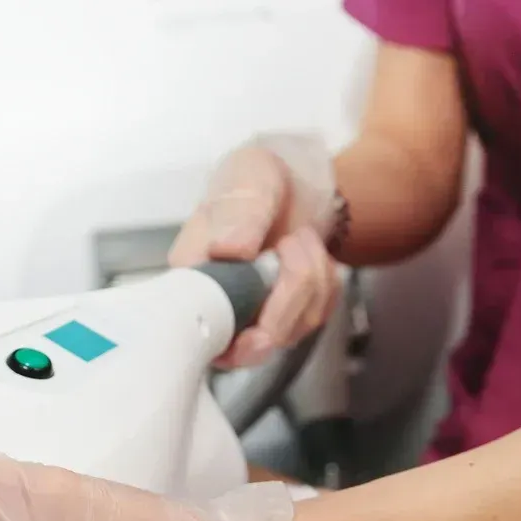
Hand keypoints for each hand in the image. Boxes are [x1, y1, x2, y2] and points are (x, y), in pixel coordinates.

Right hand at [169, 133, 344, 367]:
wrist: (293, 183)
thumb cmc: (258, 181)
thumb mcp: (247, 177)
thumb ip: (237, 211)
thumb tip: (227, 248)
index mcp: (194, 275)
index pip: (202, 331)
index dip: (233, 343)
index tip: (260, 333)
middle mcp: (219, 304)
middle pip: (254, 342)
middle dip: (289, 293)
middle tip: (290, 242)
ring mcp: (253, 316)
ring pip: (292, 330)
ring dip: (312, 278)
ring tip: (299, 240)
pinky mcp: (287, 318)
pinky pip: (316, 318)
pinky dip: (326, 284)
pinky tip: (310, 257)